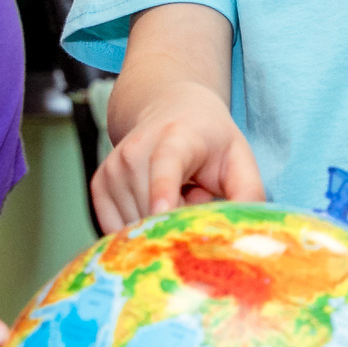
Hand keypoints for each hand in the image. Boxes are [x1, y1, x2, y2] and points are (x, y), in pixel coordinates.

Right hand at [91, 80, 261, 230]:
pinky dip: (138, 227)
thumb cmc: (210, 140)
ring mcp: (113, 168)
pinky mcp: (99, 185)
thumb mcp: (239, 158)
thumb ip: (248, 193)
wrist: (170, 110)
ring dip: (159, 225)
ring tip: (177, 196)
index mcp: (175, 138)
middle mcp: (136, 150)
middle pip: (151, 207)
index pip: (165, 164)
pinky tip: (155, 204)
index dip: (163, 190)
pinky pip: (117, 229)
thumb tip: (242, 236)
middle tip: (197, 199)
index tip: (162, 214)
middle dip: (178, 223)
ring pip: (135, 224)